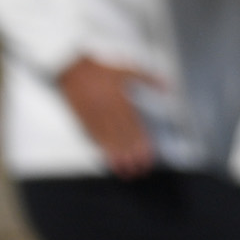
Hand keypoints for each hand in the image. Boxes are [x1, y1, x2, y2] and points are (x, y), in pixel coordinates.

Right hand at [56, 58, 162, 175]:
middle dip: (132, 156)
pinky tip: (108, 159)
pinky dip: (102, 150)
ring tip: (126, 170)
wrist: (72, 69)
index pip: (134, 128)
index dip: (142, 144)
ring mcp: (96, 118)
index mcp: (121, 101)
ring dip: (118, 158)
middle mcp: (109, 112)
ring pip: (109, 141)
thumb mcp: (127, 70)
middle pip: (123, 138)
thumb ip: (148, 78)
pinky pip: (95, 139)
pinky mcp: (84, 121)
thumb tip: (167, 87)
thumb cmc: (100, 70)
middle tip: (139, 170)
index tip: (148, 157)